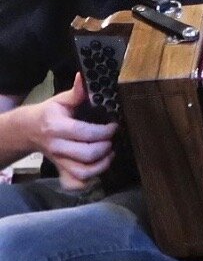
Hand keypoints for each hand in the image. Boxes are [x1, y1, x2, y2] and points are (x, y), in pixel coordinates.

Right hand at [29, 75, 116, 190]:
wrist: (29, 130)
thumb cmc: (49, 113)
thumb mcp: (60, 100)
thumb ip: (76, 92)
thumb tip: (84, 77)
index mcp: (57, 128)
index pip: (85, 133)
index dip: (104, 131)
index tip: (114, 125)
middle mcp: (57, 147)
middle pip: (86, 155)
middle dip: (105, 148)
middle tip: (112, 140)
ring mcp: (58, 162)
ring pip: (82, 173)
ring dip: (101, 166)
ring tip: (109, 154)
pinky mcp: (60, 171)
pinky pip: (74, 183)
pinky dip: (88, 181)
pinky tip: (97, 169)